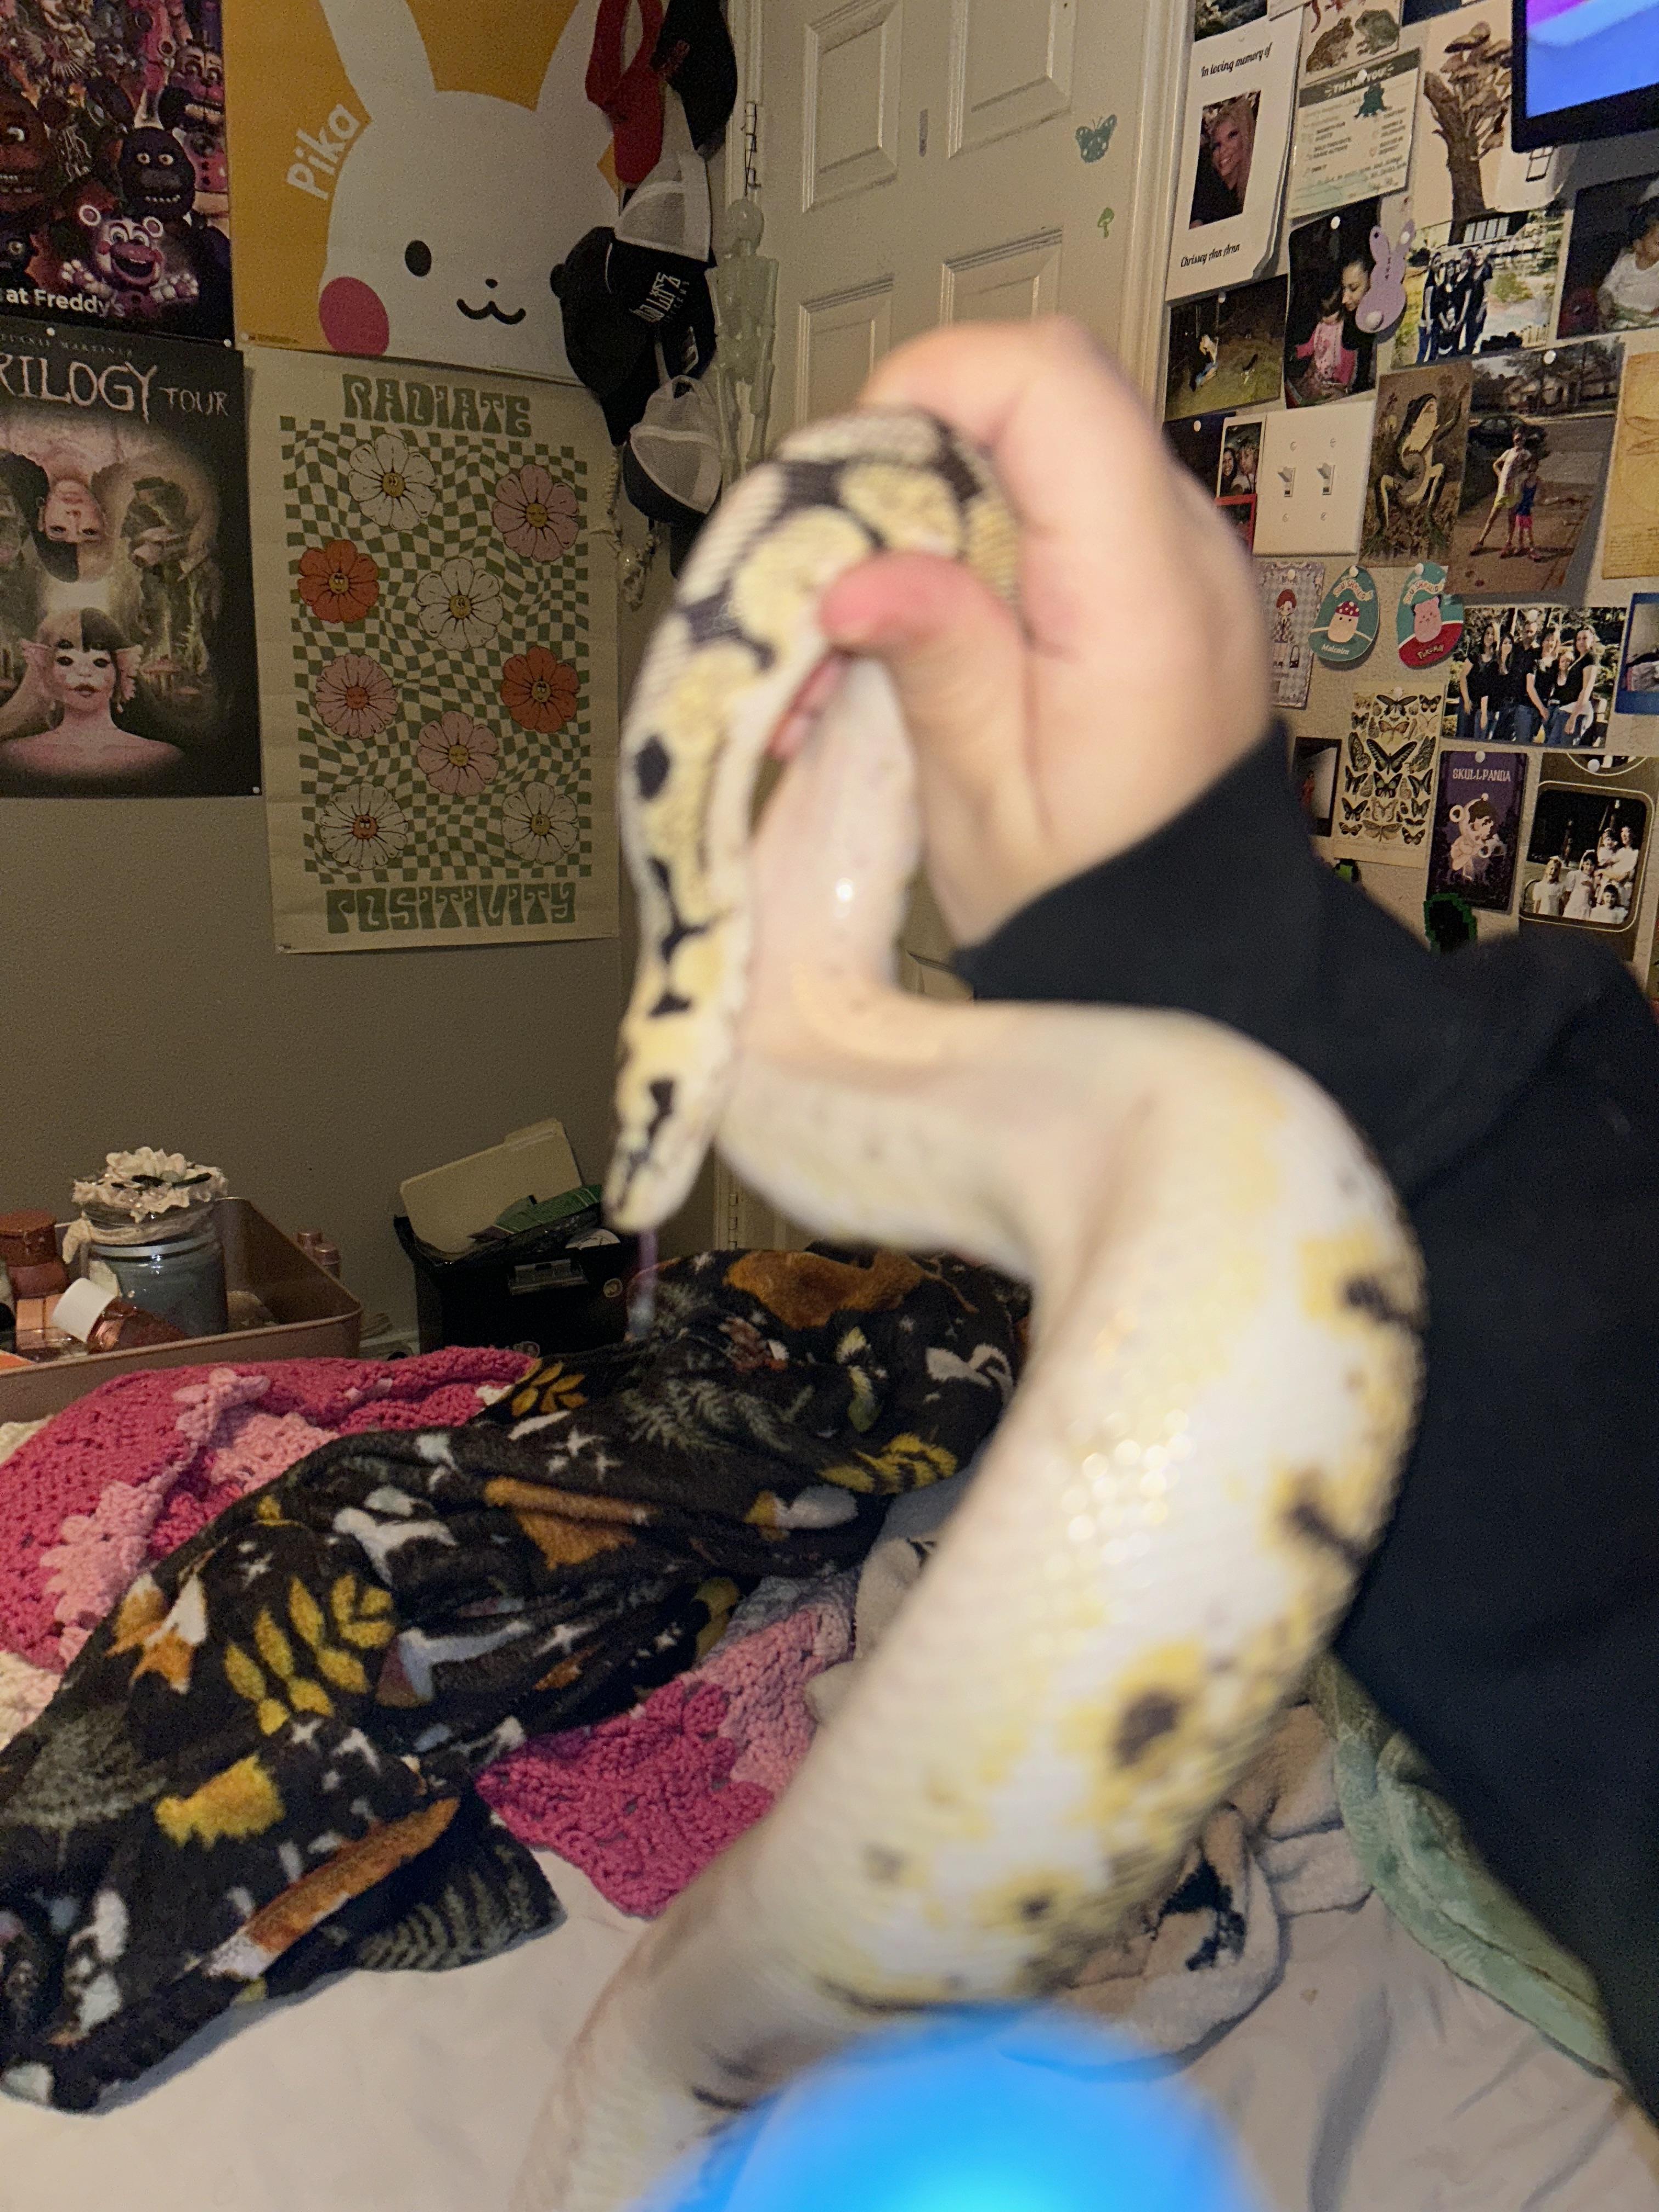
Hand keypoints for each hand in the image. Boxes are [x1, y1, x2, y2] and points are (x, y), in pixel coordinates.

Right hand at [794, 319, 1269, 946]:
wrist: (1189, 954)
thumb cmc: (1093, 900)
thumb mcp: (987, 802)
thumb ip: (938, 664)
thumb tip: (856, 577)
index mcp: (1144, 594)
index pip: (1049, 383)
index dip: (929, 388)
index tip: (841, 485)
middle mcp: (1181, 550)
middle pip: (1032, 403)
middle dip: (906, 465)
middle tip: (829, 578)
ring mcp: (1178, 562)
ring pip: (1034, 454)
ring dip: (928, 517)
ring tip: (858, 638)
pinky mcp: (1156, 587)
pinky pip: (1055, 515)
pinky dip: (970, 551)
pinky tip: (913, 644)